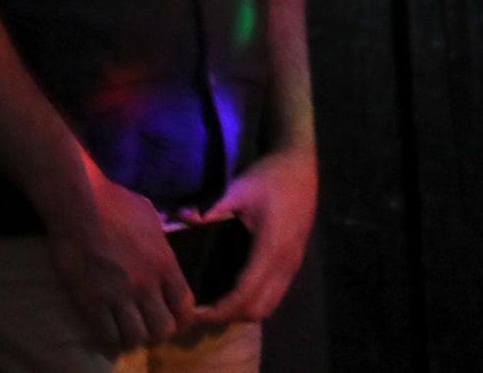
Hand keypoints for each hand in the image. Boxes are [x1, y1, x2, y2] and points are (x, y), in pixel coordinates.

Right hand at [44, 160, 193, 353]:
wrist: (81, 206)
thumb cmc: (118, 204)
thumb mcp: (153, 219)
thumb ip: (162, 241)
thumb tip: (164, 248)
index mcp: (165, 264)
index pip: (185, 305)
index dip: (183, 318)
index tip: (177, 320)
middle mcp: (146, 284)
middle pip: (162, 328)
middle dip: (158, 332)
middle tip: (149, 327)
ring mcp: (118, 295)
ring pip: (135, 336)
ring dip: (133, 337)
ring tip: (128, 330)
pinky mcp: (90, 302)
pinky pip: (105, 335)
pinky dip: (109, 338)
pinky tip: (107, 330)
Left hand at [189, 144, 317, 330]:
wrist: (301, 166)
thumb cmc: (270, 177)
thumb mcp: (239, 188)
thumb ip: (212, 209)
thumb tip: (181, 220)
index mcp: (271, 248)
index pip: (244, 295)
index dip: (218, 311)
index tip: (191, 313)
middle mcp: (285, 262)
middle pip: (257, 310)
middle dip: (227, 317)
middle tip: (197, 312)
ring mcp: (293, 264)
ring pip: (268, 306)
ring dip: (241, 312)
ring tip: (213, 305)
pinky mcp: (294, 261)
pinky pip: (274, 295)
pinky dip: (253, 302)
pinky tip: (232, 291)